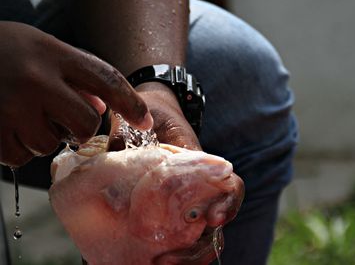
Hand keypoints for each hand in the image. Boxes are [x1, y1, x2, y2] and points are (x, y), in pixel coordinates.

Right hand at [0, 21, 152, 166]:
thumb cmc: (5, 51)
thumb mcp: (44, 49)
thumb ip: (77, 74)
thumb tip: (103, 105)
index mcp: (53, 54)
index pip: (107, 80)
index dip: (131, 104)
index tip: (146, 122)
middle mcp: (36, 80)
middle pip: (85, 123)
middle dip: (79, 127)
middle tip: (62, 117)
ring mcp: (12, 106)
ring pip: (51, 144)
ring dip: (43, 136)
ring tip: (23, 113)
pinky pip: (22, 156)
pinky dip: (19, 147)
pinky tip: (7, 125)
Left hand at [107, 82, 244, 263]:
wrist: (151, 113)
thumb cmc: (154, 115)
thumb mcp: (148, 120)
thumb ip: (136, 136)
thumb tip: (115, 153)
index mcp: (202, 167)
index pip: (230, 187)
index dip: (229, 204)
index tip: (213, 218)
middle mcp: (197, 188)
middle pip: (215, 225)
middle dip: (201, 247)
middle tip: (171, 257)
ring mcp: (184, 202)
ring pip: (197, 236)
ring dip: (185, 255)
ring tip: (160, 263)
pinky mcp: (167, 211)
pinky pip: (175, 235)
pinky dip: (170, 251)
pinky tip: (150, 259)